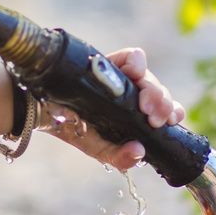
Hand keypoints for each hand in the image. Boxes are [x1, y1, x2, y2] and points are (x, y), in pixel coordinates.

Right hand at [40, 47, 185, 170]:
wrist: (43, 112)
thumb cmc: (73, 128)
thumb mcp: (99, 149)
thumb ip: (120, 157)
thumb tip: (139, 152)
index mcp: (136, 114)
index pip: (164, 110)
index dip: (173, 112)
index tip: (171, 122)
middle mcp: (132, 94)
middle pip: (159, 94)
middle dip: (163, 105)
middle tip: (154, 119)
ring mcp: (122, 77)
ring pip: (149, 78)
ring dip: (153, 91)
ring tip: (145, 106)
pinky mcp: (110, 62)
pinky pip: (132, 57)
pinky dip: (137, 64)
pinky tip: (133, 75)